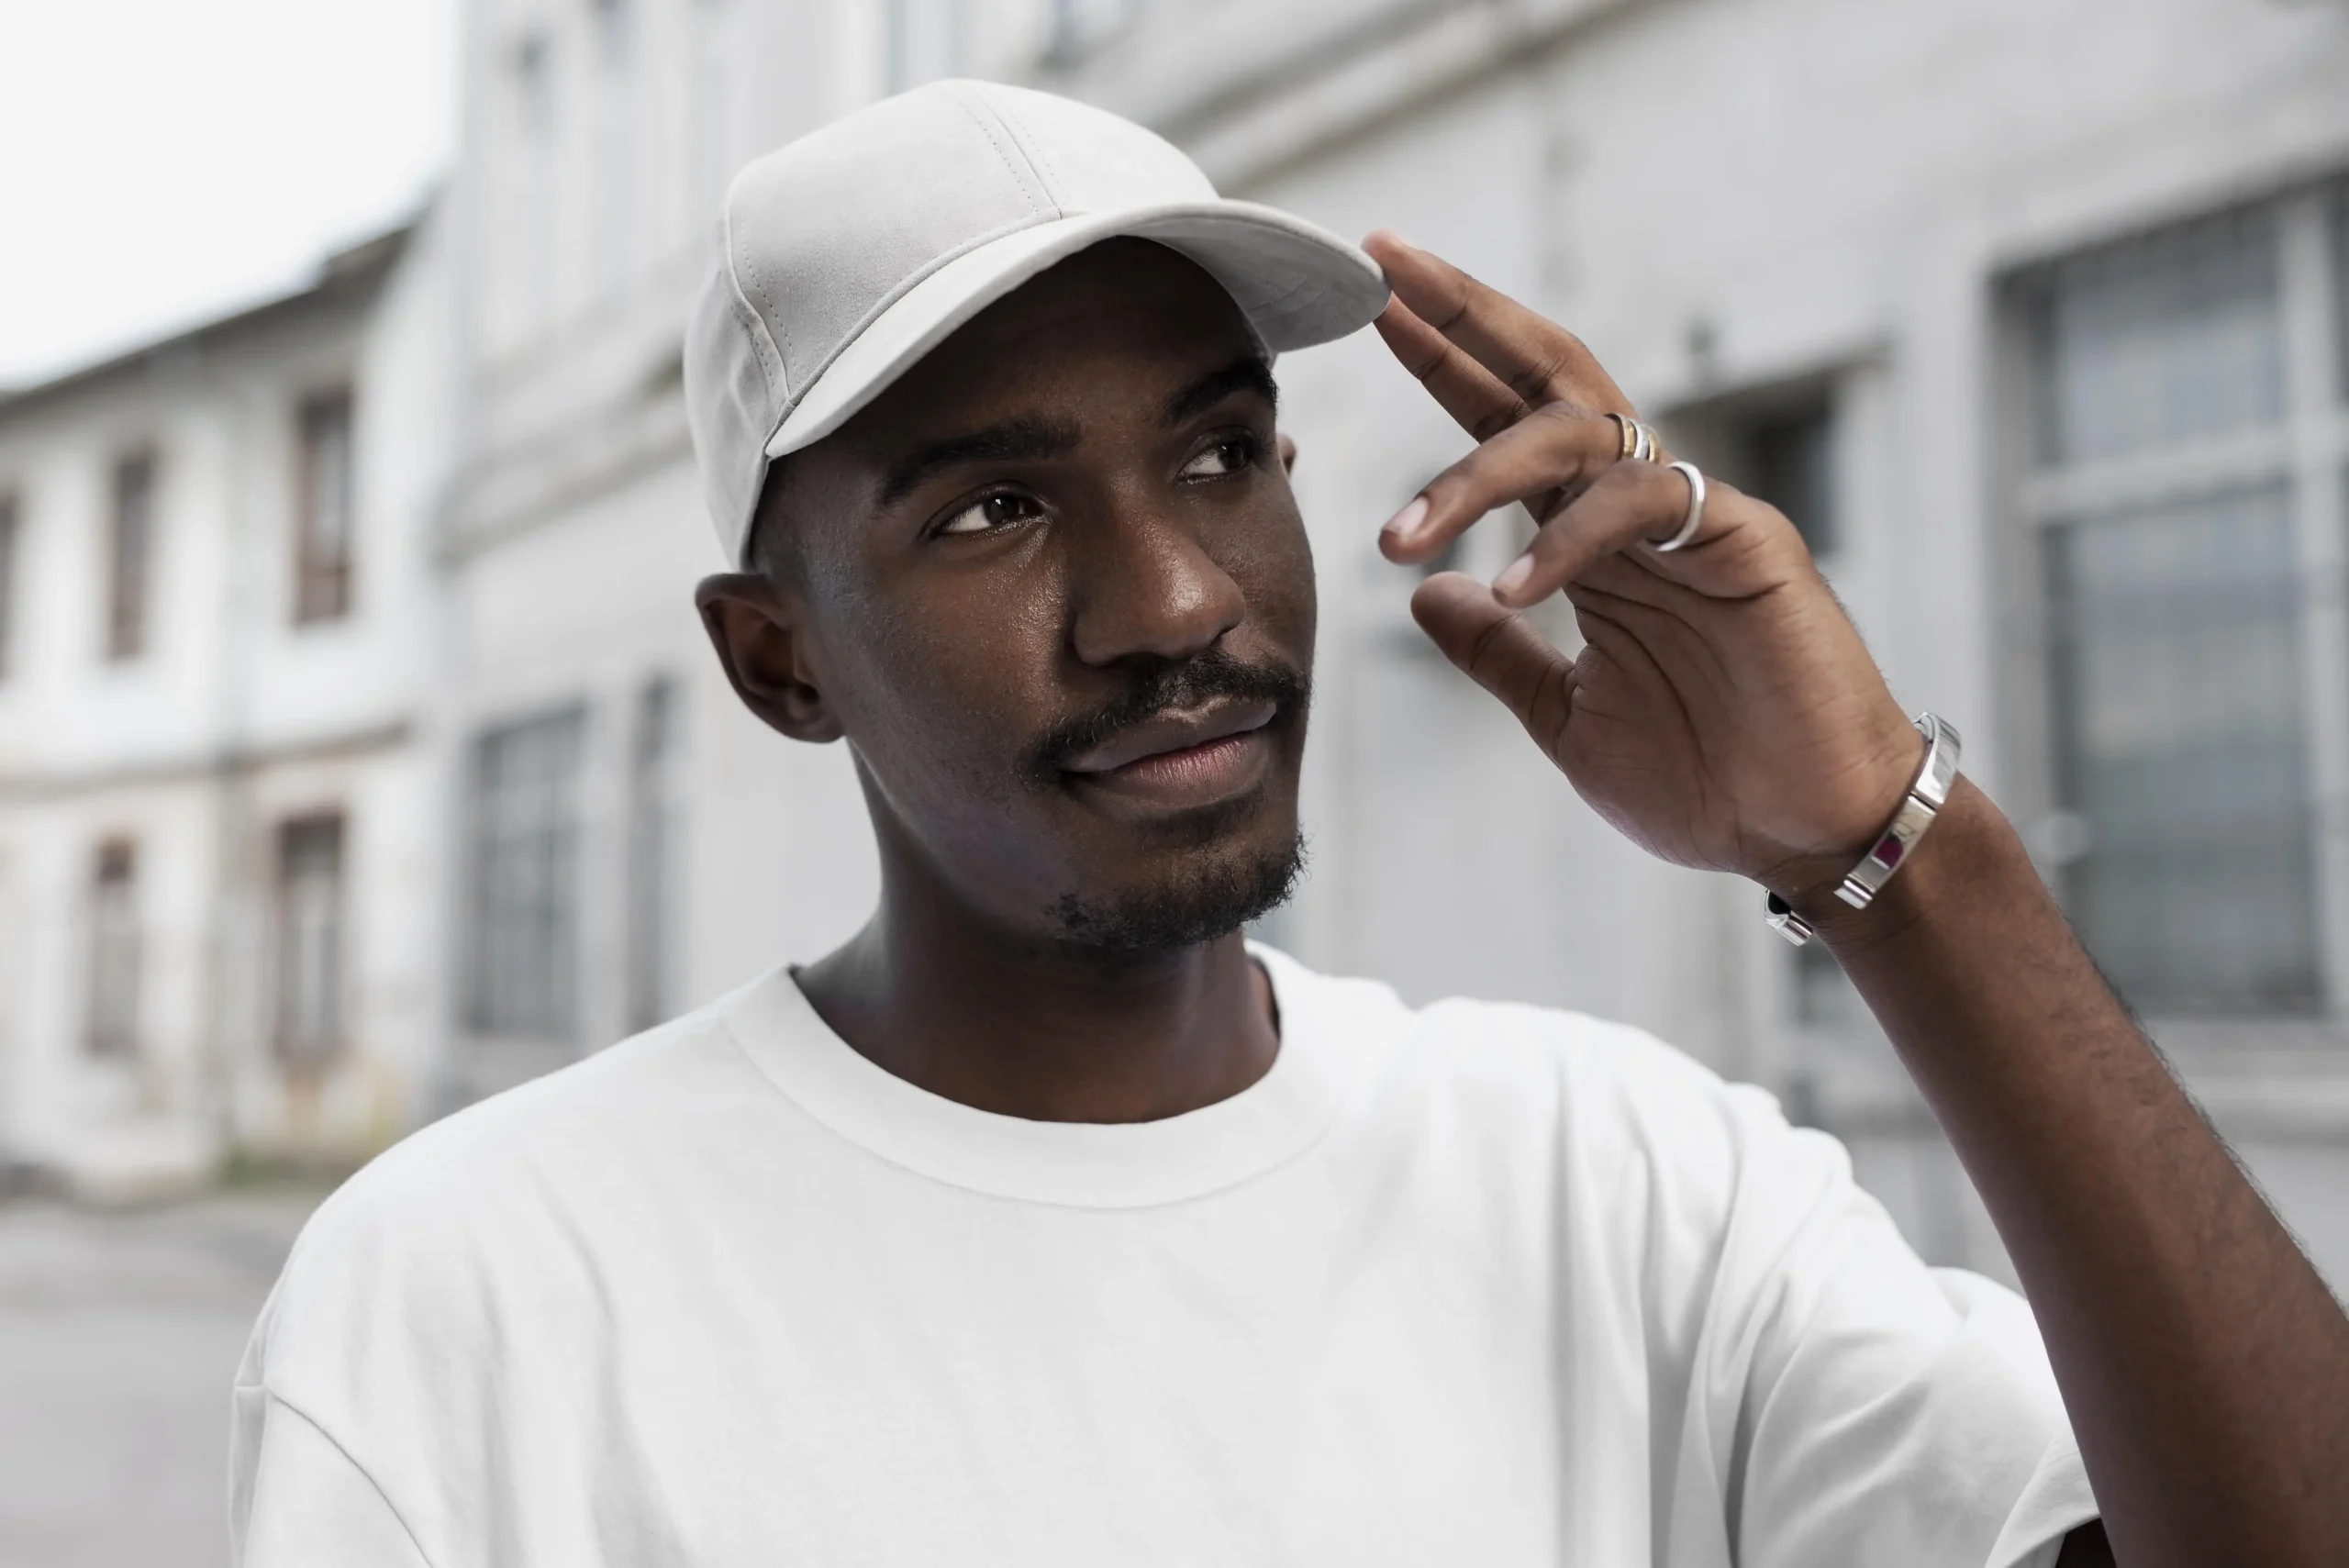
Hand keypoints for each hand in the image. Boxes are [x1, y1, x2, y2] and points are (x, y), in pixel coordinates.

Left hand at [1362, 232, 1921, 902]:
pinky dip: (1569, 539)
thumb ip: (1497, 653)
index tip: (1370, 305)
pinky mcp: (1749, 545)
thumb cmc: (1706, 778)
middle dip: (1465, 315)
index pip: (1508, 420)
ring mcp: (1695, 517)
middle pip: (1547, 374)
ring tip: (1399, 539)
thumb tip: (1422, 597)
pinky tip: (1514, 586)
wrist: (1803, 835)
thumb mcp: (1566, 715)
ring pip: (1579, 433)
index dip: (1443, 360)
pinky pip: (1645, 506)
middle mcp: (1639, 507)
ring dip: (1476, 471)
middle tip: (1383, 267)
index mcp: (1593, 539)